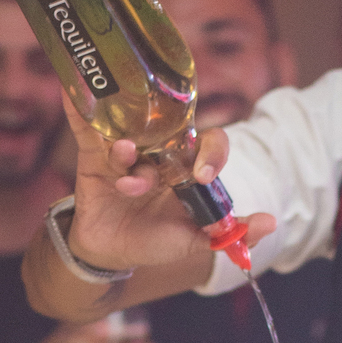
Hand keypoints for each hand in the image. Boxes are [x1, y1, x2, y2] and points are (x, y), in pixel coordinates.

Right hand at [58, 93, 276, 272]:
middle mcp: (161, 151)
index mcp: (188, 166)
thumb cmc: (155, 241)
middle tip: (153, 179)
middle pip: (169, 134)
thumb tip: (271, 221)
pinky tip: (70, 91)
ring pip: (131, 138)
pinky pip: (87, 128)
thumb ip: (230, 232)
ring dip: (126, 155)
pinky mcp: (95, 155)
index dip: (211, 153)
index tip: (201, 176)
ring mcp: (129, 150)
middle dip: (163, 154)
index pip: (210, 143)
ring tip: (124, 178)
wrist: (112, 252)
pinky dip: (79, 109)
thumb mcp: (195, 241)